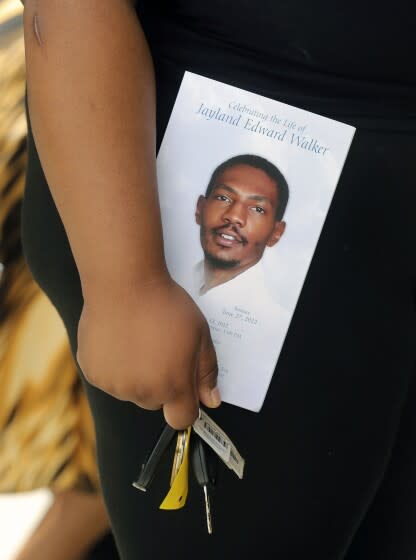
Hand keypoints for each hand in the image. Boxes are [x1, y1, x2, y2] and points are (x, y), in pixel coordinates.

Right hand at [76, 276, 219, 428]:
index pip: (182, 418)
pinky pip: (107, 378)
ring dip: (134, 376)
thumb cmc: (166, 306)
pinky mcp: (92, 372)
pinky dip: (112, 366)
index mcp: (172, 387)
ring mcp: (113, 384)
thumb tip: (211, 401)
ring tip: (136, 341)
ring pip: (130, 390)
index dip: (185, 404)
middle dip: (160, 384)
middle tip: (159, 349)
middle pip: (155, 402)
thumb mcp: (200, 335)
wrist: (124, 284)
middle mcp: (141, 393)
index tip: (183, 386)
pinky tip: (118, 340)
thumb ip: (207, 372)